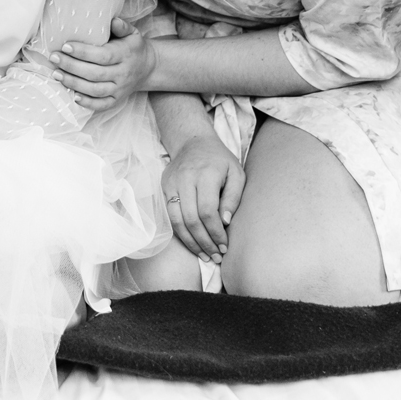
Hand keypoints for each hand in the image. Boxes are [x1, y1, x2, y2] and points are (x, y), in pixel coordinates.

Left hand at [50, 16, 155, 111]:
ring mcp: (120, 89)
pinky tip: (73, 96)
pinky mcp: (116, 100)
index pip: (103, 55)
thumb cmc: (133, 47)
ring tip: (57, 74)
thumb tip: (111, 20)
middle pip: (95, 73)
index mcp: (125, 55)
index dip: (83, 52)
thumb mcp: (132, 33)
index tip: (65, 46)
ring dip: (74, 83)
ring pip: (95, 90)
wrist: (148, 68)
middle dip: (72, 66)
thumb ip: (122, 26)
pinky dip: (87, 103)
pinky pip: (101, 104)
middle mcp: (123, 74)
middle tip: (54, 58)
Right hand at [163, 135, 243, 260]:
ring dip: (191, 242)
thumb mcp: (236, 173)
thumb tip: (225, 223)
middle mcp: (185, 179)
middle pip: (191, 219)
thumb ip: (233, 198)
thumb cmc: (219, 160)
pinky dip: (181, 233)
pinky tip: (192, 243)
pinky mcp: (164, 188)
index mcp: (206, 174)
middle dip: (204, 242)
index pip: (208, 211)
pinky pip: (170, 216)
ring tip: (204, 255)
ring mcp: (171, 183)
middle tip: (215, 256)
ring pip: (177, 221)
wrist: (193, 142)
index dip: (216, 233)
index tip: (225, 246)